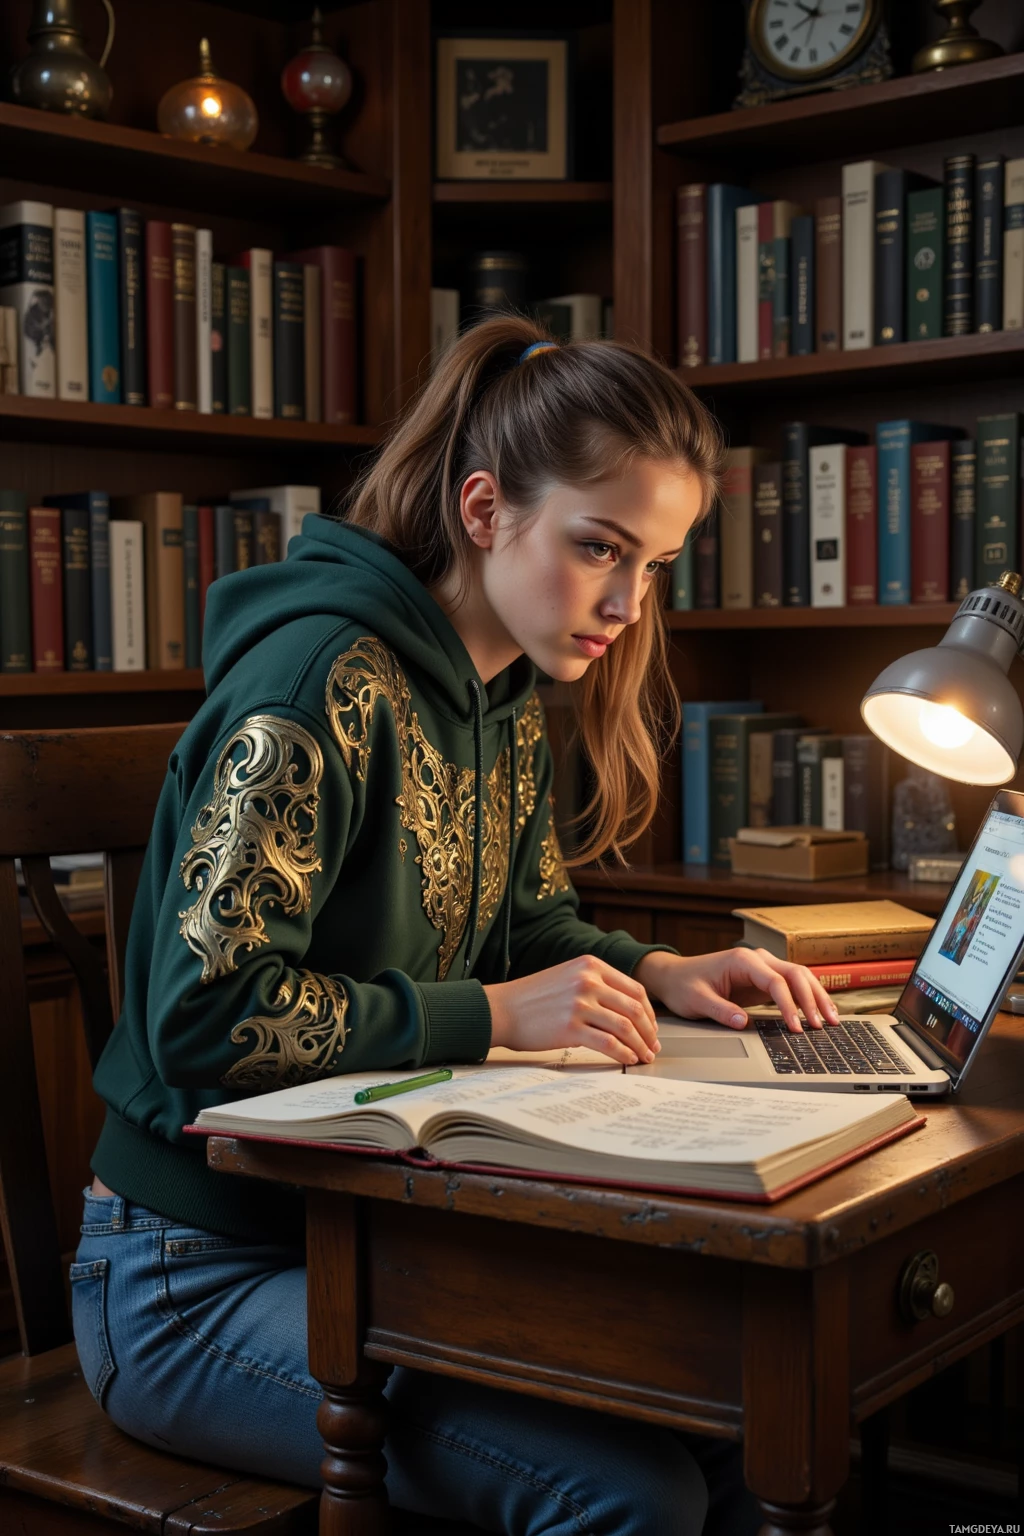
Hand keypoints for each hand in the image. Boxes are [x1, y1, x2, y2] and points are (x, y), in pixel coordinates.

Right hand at [483, 955, 661, 1064]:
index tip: (651, 1028)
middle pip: (634, 1008)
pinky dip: (623, 1053)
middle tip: (652, 1047)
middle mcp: (587, 980)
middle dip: (649, 1032)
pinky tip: (627, 1060)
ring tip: (643, 1057)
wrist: (502, 1009)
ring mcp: (579, 1003)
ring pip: (625, 1026)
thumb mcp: (567, 976)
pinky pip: (608, 1043)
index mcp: (590, 965)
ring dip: (640, 1045)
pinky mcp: (570, 1027)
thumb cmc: (532, 998)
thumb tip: (626, 1009)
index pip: (634, 989)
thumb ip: (595, 984)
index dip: (649, 1013)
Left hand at [633, 948, 840, 1035]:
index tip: (795, 1028)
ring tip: (832, 1020)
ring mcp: (763, 968)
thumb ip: (720, 1010)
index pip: (776, 981)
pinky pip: (792, 986)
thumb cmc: (684, 985)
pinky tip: (819, 1013)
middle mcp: (757, 960)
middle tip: (824, 1025)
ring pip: (799, 977)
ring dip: (817, 997)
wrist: (674, 976)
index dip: (789, 1005)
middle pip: (796, 974)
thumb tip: (742, 1022)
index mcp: (743, 960)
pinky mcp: (764, 979)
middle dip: (813, 999)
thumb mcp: (696, 1000)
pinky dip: (808, 998)